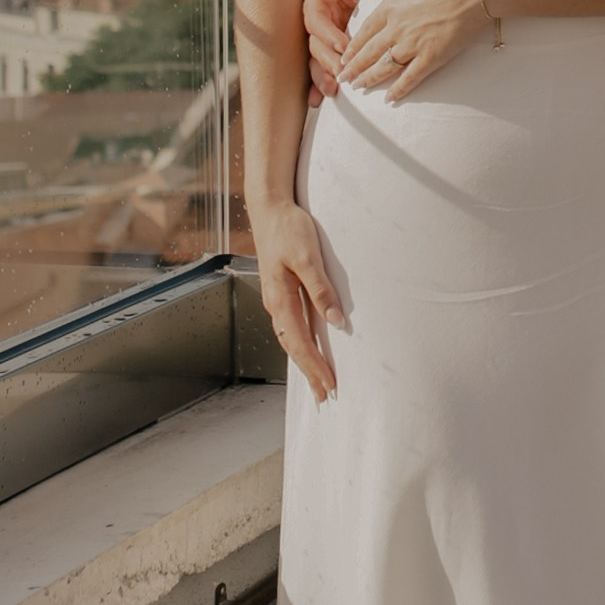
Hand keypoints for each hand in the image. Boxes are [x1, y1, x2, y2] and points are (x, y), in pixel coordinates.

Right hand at [255, 197, 345, 402]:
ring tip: (317, 379)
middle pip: (292, 346)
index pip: (299, 342)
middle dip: (308, 371)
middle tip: (325, 395)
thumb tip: (335, 320)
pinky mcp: (281, 290)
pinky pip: (290, 324)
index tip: (328, 385)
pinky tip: (308, 346)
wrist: (269, 208)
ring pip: (289, 337)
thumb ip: (321, 289)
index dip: (314, 365)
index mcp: (280, 298)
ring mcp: (276, 298)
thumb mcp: (308, 256)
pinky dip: (300, 342)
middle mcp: (275, 303)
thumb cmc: (288, 229)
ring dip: (304, 359)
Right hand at [302, 0, 364, 99]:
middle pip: (314, 40)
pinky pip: (320, 67)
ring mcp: (325, 34)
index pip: (315, 14)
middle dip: (326, 58)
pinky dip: (318, 84)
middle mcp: (320, 17)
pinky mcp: (331, 49)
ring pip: (315, 57)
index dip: (327, 30)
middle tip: (342, 71)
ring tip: (332, 89)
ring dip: (322, 74)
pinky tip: (317, 100)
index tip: (343, 44)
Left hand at [338, 0, 491, 99]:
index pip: (366, 31)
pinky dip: (399, 89)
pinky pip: (411, 77)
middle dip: (354, 66)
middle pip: (370, 51)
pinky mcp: (432, 57)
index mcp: (390, 7)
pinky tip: (390, 99)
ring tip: (358, 87)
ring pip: (385, 66)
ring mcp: (413, 44)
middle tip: (343, 77)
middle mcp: (397, 29)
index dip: (354, 45)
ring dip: (370, 78)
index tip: (345, 56)